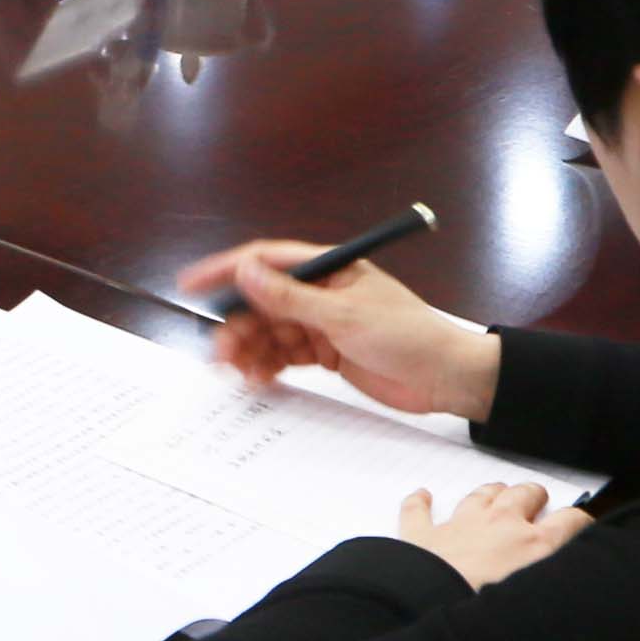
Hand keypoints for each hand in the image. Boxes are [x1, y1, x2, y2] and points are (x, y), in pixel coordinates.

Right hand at [178, 241, 501, 421]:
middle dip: (237, 324)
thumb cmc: (410, 337)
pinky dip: (269, 365)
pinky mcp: (327, 353)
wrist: (447, 378)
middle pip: (262, 302)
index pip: (267, 261)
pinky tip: (260, 378)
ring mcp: (323, 323)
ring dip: (250, 349)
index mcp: (329, 269)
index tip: (192, 284)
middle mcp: (322, 292)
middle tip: (219, 351)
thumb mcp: (345, 317)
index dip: (227, 270)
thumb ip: (291, 297)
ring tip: (239, 371)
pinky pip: (286, 355)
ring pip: (270, 331)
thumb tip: (246, 271)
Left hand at [391, 479, 590, 590]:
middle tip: (537, 500)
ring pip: (480, 495)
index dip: (579, 520)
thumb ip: (554, 593)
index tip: (581, 524)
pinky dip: (420, 502)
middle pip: (523, 495)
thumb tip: (568, 601)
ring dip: (491, 492)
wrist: (428, 608)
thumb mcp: (537, 608)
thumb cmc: (484, 610)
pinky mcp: (423, 534)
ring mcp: (460, 524)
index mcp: (534, 545)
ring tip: (498, 492)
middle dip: (533, 495)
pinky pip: (419, 510)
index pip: (570, 521)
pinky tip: (422, 496)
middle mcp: (500, 525)